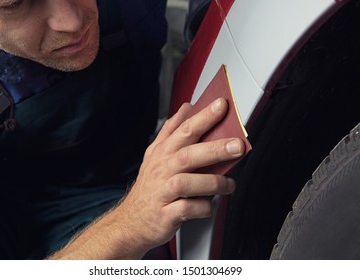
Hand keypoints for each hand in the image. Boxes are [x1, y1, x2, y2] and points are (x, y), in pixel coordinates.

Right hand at [116, 97, 244, 254]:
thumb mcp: (155, 154)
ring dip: (212, 182)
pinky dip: (202, 207)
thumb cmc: (150, 187)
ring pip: (186, 182)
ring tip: (228, 184)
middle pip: (187, 154)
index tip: (221, 106)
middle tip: (236, 145)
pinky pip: (186, 209)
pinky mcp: (165, 214)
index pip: (183, 130)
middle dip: (214, 148)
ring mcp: (162, 192)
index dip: (202, 117)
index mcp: (162, 153)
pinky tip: (209, 205)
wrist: (131, 221)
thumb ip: (171, 130)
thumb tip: (187, 108)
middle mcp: (162, 170)